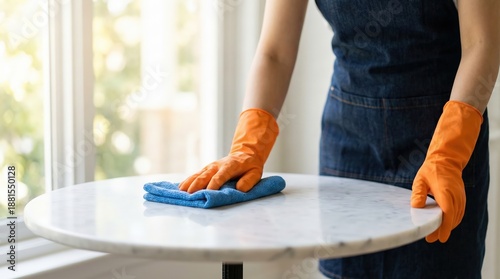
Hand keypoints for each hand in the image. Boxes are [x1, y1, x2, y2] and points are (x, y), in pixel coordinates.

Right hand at [179, 109, 278, 192]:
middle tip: (190, 194)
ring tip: (181, 191)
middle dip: (197, 184)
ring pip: (198, 174)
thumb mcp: (255, 173)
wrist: (244, 153)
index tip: (208, 192)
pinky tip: (180, 187)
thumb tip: (239, 189)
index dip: (215, 183)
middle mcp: (218, 165)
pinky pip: (196, 175)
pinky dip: (188, 180)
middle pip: (206, 175)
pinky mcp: (206, 169)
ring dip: (189, 182)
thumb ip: (248, 181)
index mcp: (231, 166)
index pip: (221, 175)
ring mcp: (211, 167)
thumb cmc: (250, 166)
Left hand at [411, 101, 482, 242]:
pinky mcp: (461, 197)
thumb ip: (418, 193)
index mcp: (445, 191)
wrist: (446, 159)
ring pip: (457, 216)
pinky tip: (445, 225)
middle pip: (452, 218)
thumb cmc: (431, 169)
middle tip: (432, 239)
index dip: (444, 227)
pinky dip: (453, 220)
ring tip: (436, 234)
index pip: (447, 213)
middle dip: (443, 230)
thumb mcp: (420, 179)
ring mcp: (460, 196)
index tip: (440, 238)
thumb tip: (416, 207)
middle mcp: (455, 195)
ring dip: (449, 226)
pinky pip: (459, 212)